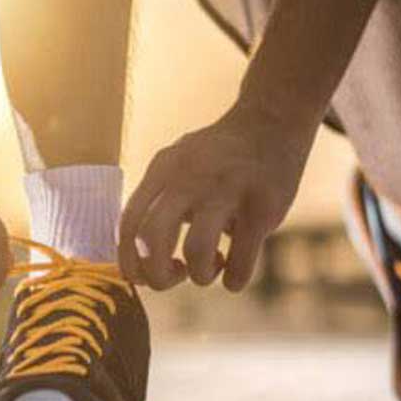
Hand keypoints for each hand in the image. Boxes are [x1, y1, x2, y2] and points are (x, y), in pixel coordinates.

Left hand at [118, 107, 311, 290]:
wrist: (272, 121)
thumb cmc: (218, 159)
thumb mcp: (177, 166)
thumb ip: (155, 203)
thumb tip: (137, 263)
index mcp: (163, 170)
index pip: (129, 224)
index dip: (131, 262)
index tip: (145, 277)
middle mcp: (190, 178)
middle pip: (152, 238)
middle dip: (158, 275)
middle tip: (177, 276)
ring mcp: (228, 190)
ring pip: (196, 250)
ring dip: (200, 275)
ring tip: (211, 268)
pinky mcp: (263, 206)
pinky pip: (241, 260)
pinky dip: (234, 279)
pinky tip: (235, 274)